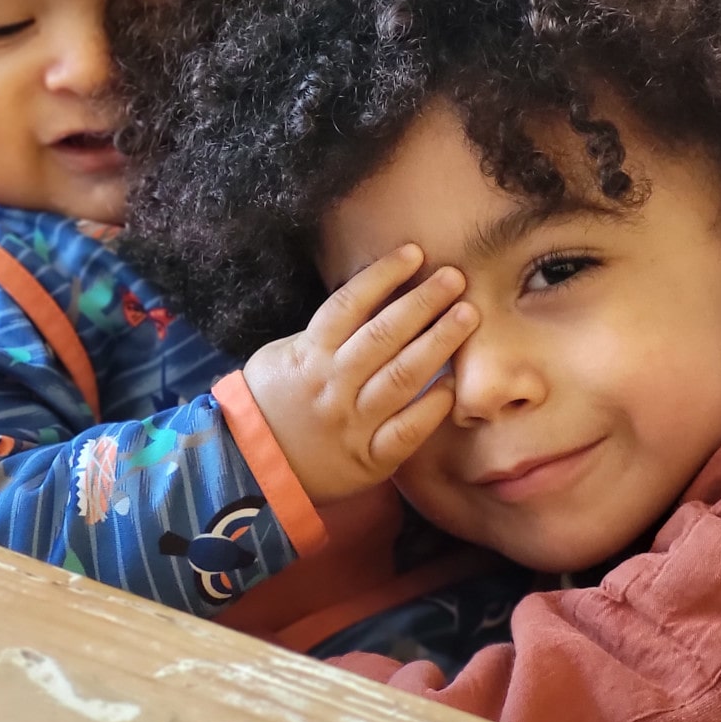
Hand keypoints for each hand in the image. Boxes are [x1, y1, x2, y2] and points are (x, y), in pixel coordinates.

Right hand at [242, 244, 478, 503]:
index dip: (383, 275)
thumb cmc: (271, 402)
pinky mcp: (369, 459)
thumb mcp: (282, 356)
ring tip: (467, 315)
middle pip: (383, 336)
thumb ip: (323, 331)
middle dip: (423, 302)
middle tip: (455, 277)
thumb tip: (371, 297)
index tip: (414, 253)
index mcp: (309, 355)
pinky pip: (406, 432)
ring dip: (438, 343)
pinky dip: (431, 408)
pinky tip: (453, 385)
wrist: (252, 468)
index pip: (349, 305)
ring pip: (401, 378)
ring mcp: (353, 423)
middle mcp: (334, 385)